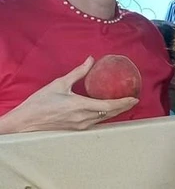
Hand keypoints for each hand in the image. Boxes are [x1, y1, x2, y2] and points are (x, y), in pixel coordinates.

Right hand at [0, 57, 138, 133]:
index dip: (123, 103)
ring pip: (104, 119)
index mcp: (80, 106)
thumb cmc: (40, 102)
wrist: (26, 121)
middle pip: (110, 114)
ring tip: (124, 104)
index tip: (134, 98)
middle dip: (123, 107)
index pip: (108, 106)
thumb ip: (78, 73)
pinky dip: (105, 115)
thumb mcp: (59, 84)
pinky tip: (108, 110)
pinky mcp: (77, 129)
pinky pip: (96, 122)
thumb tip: (91, 60)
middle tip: (134, 100)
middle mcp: (83, 118)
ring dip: (115, 112)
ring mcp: (80, 125)